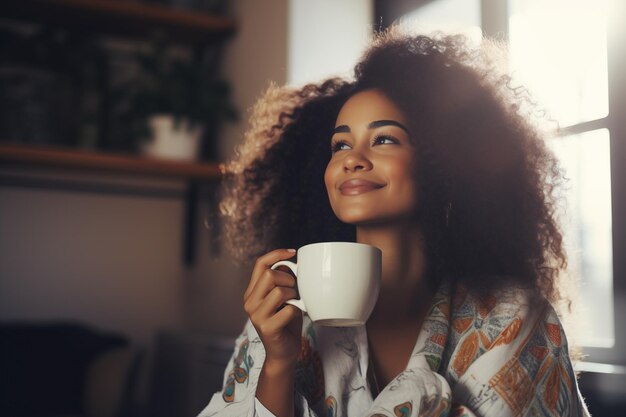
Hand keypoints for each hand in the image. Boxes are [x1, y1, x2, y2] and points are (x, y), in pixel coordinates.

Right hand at [243, 249, 301, 365]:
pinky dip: (297, 311)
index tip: (293, 252)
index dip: (277, 254)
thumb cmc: (286, 323)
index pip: (260, 264)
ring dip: (294, 295)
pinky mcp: (267, 328)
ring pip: (279, 291)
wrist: (283, 353)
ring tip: (295, 304)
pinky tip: (295, 316)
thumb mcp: (283, 298)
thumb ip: (282, 281)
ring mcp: (256, 316)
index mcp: (252, 292)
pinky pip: (288, 310)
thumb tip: (290, 263)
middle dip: (289, 279)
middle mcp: (250, 302)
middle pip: (270, 275)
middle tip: (295, 291)